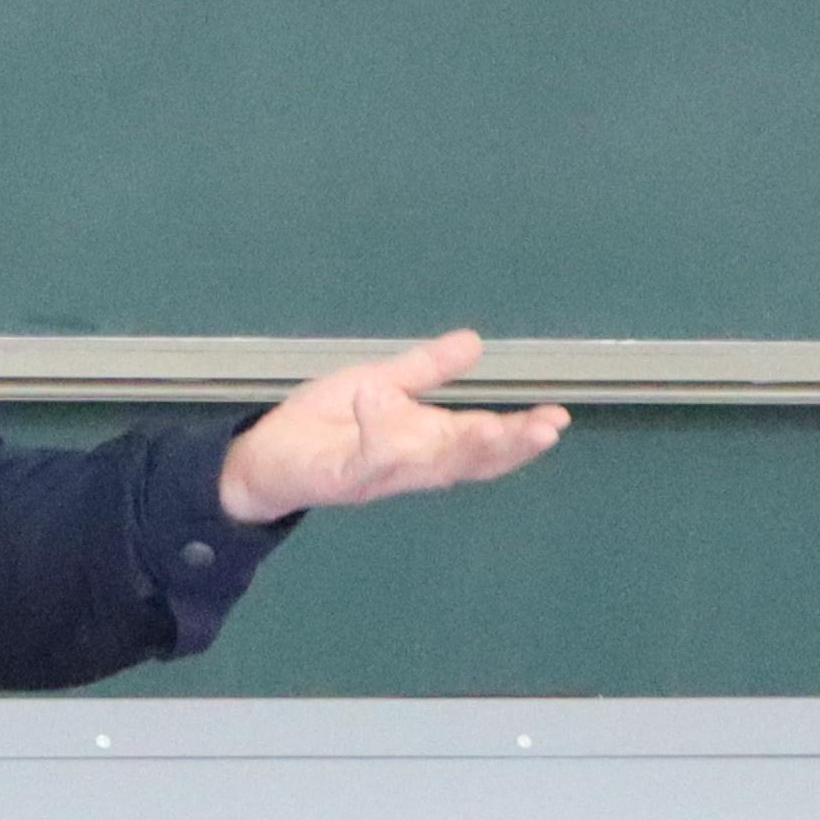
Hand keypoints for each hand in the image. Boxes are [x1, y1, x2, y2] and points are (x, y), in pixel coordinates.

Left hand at [217, 330, 567, 526]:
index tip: (557, 418)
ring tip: (489, 423)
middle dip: (508, 447)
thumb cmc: (324, 426)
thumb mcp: (381, 384)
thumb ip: (426, 370)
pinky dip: (377, 433)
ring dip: (458, 448)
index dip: (520, 435)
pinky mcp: (338, 478)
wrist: (263, 454)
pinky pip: (364, 460)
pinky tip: (380, 400)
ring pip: (427, 467)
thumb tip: (475, 342)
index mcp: (426, 441)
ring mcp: (377, 474)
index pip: (483, 443)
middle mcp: (410, 464)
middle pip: (469, 462)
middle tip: (543, 430)